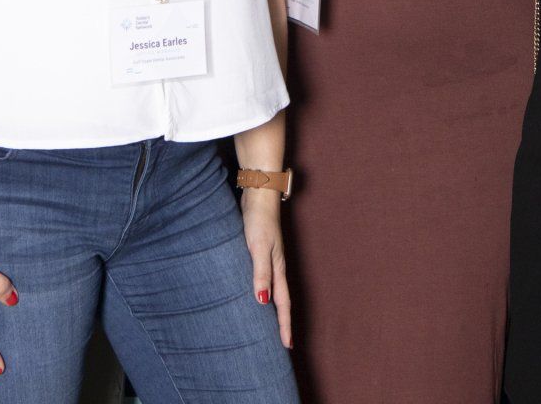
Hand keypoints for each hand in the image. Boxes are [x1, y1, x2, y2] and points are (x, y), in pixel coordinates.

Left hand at [241, 190, 291, 347]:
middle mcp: (275, 268)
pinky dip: (261, 292)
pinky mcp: (258, 253)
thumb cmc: (258, 220)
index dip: (284, 325)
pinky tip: (253, 295)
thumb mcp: (259, 248)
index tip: (287, 346)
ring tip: (266, 326)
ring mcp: (267, 260)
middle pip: (280, 301)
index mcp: (278, 269)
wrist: (259, 194)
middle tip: (280, 344)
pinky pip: (261, 280)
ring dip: (271, 309)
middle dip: (281, 322)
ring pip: (271, 291)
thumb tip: (263, 302)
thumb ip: (261, 274)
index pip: (282, 304)